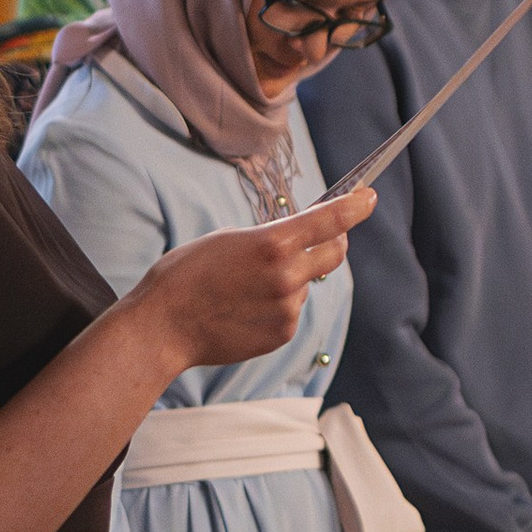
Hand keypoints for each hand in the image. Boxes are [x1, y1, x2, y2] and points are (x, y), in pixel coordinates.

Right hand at [132, 189, 372, 371]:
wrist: (163, 327)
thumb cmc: (186, 275)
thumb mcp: (229, 240)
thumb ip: (271, 240)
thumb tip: (301, 243)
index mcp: (272, 244)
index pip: (330, 220)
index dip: (355, 206)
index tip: (369, 197)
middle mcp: (287, 277)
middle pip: (335, 254)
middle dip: (335, 241)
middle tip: (325, 236)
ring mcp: (287, 309)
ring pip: (306, 284)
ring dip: (291, 279)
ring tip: (247, 286)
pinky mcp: (282, 334)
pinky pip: (292, 311)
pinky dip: (277, 306)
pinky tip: (245, 308)